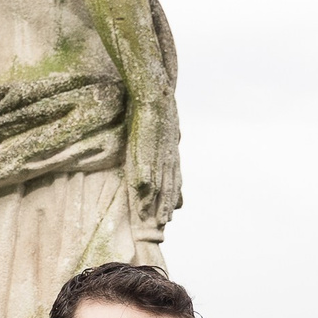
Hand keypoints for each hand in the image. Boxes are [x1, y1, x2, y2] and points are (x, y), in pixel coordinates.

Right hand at [124, 96, 180, 230]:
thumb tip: (176, 136)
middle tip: (164, 223)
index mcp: (172, 152)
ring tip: (151, 219)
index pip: (175, 178)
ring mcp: (159, 157)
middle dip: (166, 205)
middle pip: (169, 187)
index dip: (173, 195)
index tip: (172, 210)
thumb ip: (171, 137)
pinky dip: (144, 192)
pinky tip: (141, 201)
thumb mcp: (169, 126)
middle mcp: (169, 158)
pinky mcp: (146, 154)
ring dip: (156, 204)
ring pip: (159, 186)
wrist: (156, 94)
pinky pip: (146, 177)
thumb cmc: (160, 107)